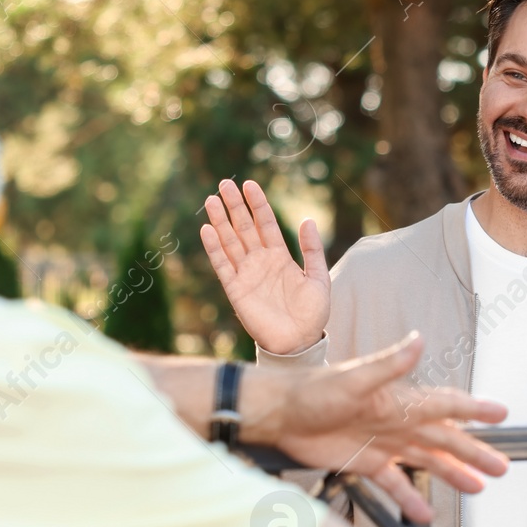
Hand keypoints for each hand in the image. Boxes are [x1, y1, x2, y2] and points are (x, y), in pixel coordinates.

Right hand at [202, 179, 329, 355]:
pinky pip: (222, 266)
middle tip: (224, 184)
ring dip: (220, 222)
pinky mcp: (236, 290)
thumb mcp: (319, 277)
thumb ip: (312, 250)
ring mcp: (247, 274)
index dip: (258, 204)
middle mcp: (260, 262)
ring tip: (211, 200)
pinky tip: (207, 230)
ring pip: (230, 242)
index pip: (266, 224)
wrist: (299, 342)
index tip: (250, 184)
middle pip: (244, 228)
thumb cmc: (313, 313)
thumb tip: (308, 219)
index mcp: (280, 256)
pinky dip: (214, 248)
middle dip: (235, 206)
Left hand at [239, 334, 508, 519]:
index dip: (474, 409)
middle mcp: (397, 421)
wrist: (278, 415)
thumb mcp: (353, 379)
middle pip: (443, 439)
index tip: (502, 414)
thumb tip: (418, 340)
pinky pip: (394, 483)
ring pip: (426, 461)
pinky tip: (425, 514)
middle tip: (502, 467)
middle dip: (473, 453)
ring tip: (478, 489)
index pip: (445, 405)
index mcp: (399, 400)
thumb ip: (389, 365)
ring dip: (452, 475)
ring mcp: (383, 443)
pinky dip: (409, 499)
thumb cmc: (312, 392)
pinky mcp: (365, 462)